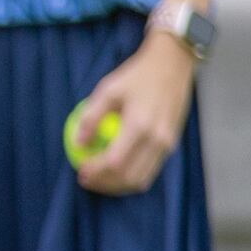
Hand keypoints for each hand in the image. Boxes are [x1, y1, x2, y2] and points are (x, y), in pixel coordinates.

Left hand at [72, 33, 196, 196]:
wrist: (172, 65)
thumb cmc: (137, 75)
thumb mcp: (108, 89)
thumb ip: (91, 117)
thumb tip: (77, 143)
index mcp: (140, 125)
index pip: (115, 162)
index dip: (96, 171)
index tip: (80, 170)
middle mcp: (157, 139)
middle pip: (129, 177)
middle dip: (105, 184)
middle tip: (86, 179)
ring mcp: (168, 144)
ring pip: (142, 179)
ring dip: (119, 185)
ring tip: (100, 179)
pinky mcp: (173, 145)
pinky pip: (151, 170)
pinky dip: (132, 176)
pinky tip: (117, 170)